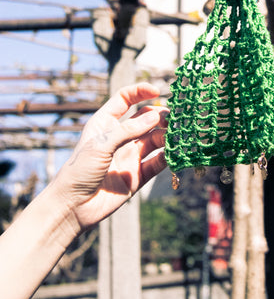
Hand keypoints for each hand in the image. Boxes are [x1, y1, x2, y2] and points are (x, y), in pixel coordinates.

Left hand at [51, 82, 167, 232]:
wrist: (72, 207)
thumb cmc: (79, 170)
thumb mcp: (101, 144)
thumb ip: (128, 130)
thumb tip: (156, 116)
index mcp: (105, 123)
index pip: (125, 99)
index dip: (140, 92)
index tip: (157, 91)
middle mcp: (120, 137)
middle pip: (145, 119)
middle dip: (160, 116)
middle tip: (173, 118)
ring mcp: (129, 156)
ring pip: (154, 140)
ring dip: (166, 136)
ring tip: (176, 136)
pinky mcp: (137, 176)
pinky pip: (156, 163)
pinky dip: (167, 157)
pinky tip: (173, 154)